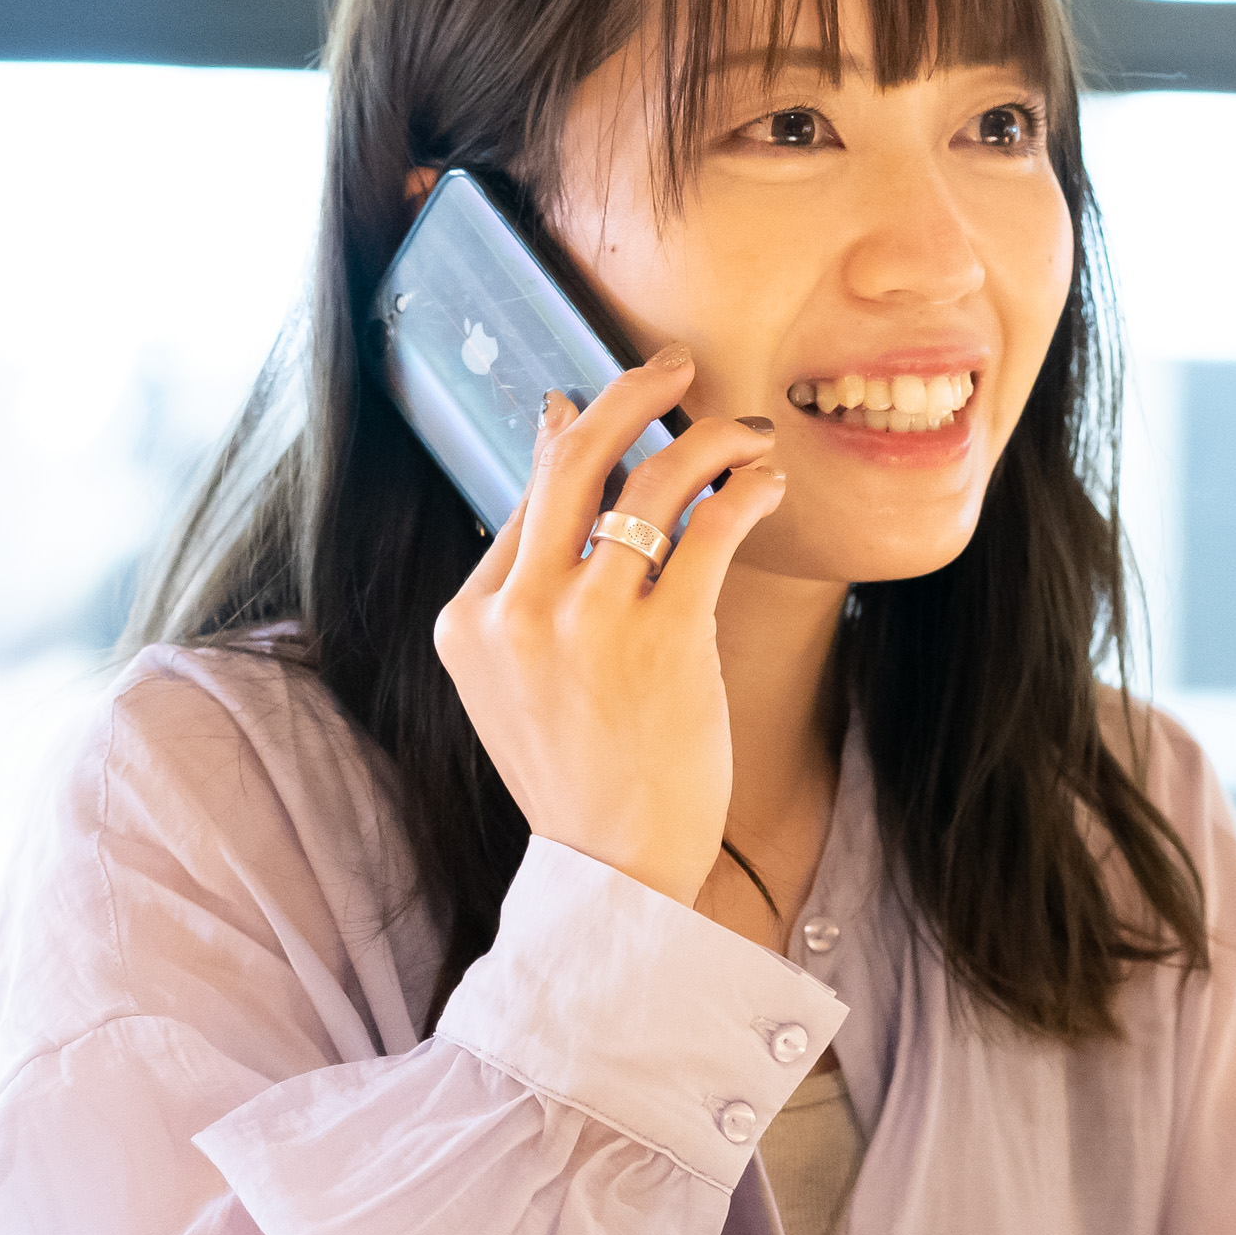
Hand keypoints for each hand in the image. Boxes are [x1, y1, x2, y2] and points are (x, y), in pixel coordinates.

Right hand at [429, 349, 787, 901]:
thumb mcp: (519, 680)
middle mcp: (520, 612)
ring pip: (652, 483)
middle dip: (633, 392)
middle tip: (678, 365)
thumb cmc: (580, 772)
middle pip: (575, 460)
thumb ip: (527, 575)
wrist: (614, 869)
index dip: (580, 440)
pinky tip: (764, 485)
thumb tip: (556, 428)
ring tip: (746, 433)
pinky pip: (710, 530)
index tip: (622, 410)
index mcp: (471, 620)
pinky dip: (744, 492)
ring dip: (709, 440)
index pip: (530, 497)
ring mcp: (589, 624)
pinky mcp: (665, 640)